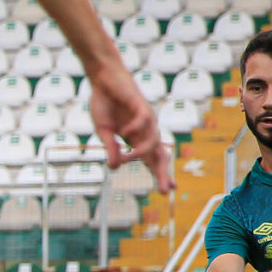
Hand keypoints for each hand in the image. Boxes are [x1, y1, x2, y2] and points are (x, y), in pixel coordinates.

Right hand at [85, 64, 173, 193]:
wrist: (103, 79)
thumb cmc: (104, 103)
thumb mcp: (103, 132)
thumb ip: (111, 149)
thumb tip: (115, 168)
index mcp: (135, 138)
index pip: (151, 160)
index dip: (159, 174)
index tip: (167, 192)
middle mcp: (145, 131)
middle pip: (159, 156)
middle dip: (163, 173)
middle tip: (166, 190)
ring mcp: (146, 120)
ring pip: (152, 142)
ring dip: (138, 153)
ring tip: (124, 158)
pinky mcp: (142, 107)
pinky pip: (143, 122)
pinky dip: (133, 129)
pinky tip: (122, 132)